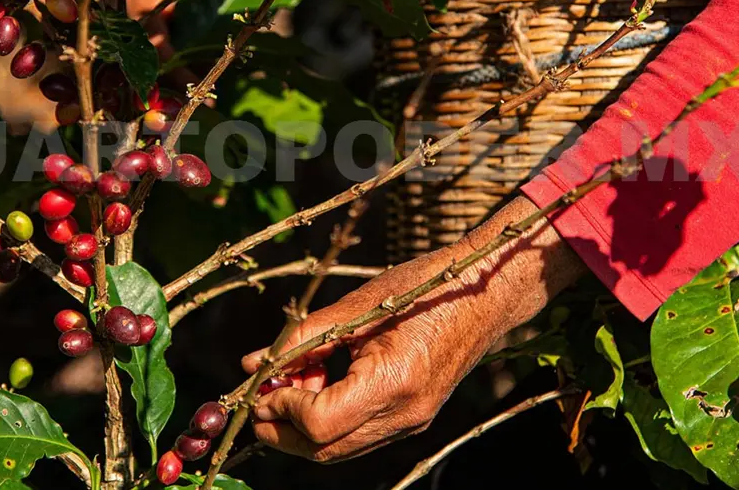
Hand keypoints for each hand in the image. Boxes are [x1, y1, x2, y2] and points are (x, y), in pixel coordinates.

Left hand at [242, 197, 582, 461]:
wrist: (485, 294)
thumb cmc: (423, 288)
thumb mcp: (357, 306)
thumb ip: (303, 338)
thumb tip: (253, 364)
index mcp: (393, 383)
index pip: (319, 423)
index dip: (282, 407)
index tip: (263, 382)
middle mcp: (405, 415)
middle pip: (325, 450)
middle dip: (282, 429)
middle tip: (259, 396)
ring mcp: (412, 422)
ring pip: (340, 448)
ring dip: (304, 425)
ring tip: (291, 380)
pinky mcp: (413, 418)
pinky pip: (359, 434)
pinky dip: (330, 418)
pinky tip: (320, 382)